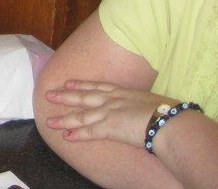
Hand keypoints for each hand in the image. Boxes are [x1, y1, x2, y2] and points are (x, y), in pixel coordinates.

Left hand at [43, 80, 160, 147]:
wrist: (170, 122)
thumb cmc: (168, 112)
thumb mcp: (151, 100)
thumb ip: (141, 103)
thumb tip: (145, 109)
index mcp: (123, 92)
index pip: (98, 86)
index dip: (81, 84)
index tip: (68, 82)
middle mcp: (112, 100)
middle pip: (83, 96)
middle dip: (65, 96)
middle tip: (49, 94)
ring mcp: (109, 113)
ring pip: (81, 116)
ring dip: (64, 119)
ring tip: (49, 122)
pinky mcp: (110, 128)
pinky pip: (89, 132)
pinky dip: (76, 134)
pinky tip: (65, 136)